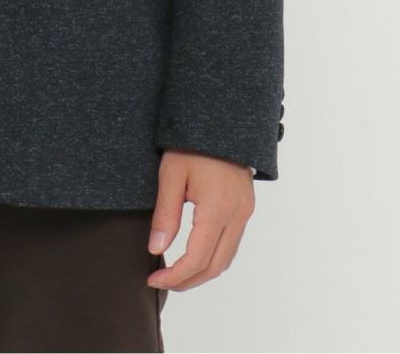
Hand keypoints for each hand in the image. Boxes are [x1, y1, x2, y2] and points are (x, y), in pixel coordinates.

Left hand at [145, 148, 254, 291]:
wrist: (220, 120)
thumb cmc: (192, 143)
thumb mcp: (171, 175)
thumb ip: (165, 214)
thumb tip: (156, 249)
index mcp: (218, 209)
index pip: (197, 258)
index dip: (175, 275)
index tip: (154, 279)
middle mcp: (237, 215)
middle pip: (215, 266)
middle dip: (188, 280)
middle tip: (162, 281)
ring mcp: (244, 212)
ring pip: (227, 258)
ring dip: (203, 271)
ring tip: (175, 273)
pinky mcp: (245, 207)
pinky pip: (232, 243)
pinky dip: (214, 257)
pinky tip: (195, 254)